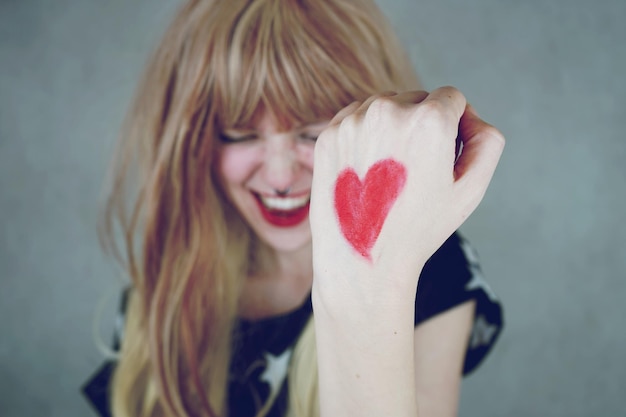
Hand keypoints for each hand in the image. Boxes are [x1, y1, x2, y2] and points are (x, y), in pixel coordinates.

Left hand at [309, 87, 503, 307]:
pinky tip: (367, 172)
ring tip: (388, 176)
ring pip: (384, 108)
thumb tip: (470, 115)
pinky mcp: (328, 136)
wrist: (363, 259)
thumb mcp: (471, 189)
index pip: (451, 98)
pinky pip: (355, 120)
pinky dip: (364, 137)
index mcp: (429, 120)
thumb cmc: (419, 228)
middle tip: (414, 172)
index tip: (443, 155)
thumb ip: (487, 140)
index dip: (454, 125)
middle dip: (421, 126)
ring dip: (391, 129)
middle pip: (416, 99)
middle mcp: (388, 111)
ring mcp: (353, 122)